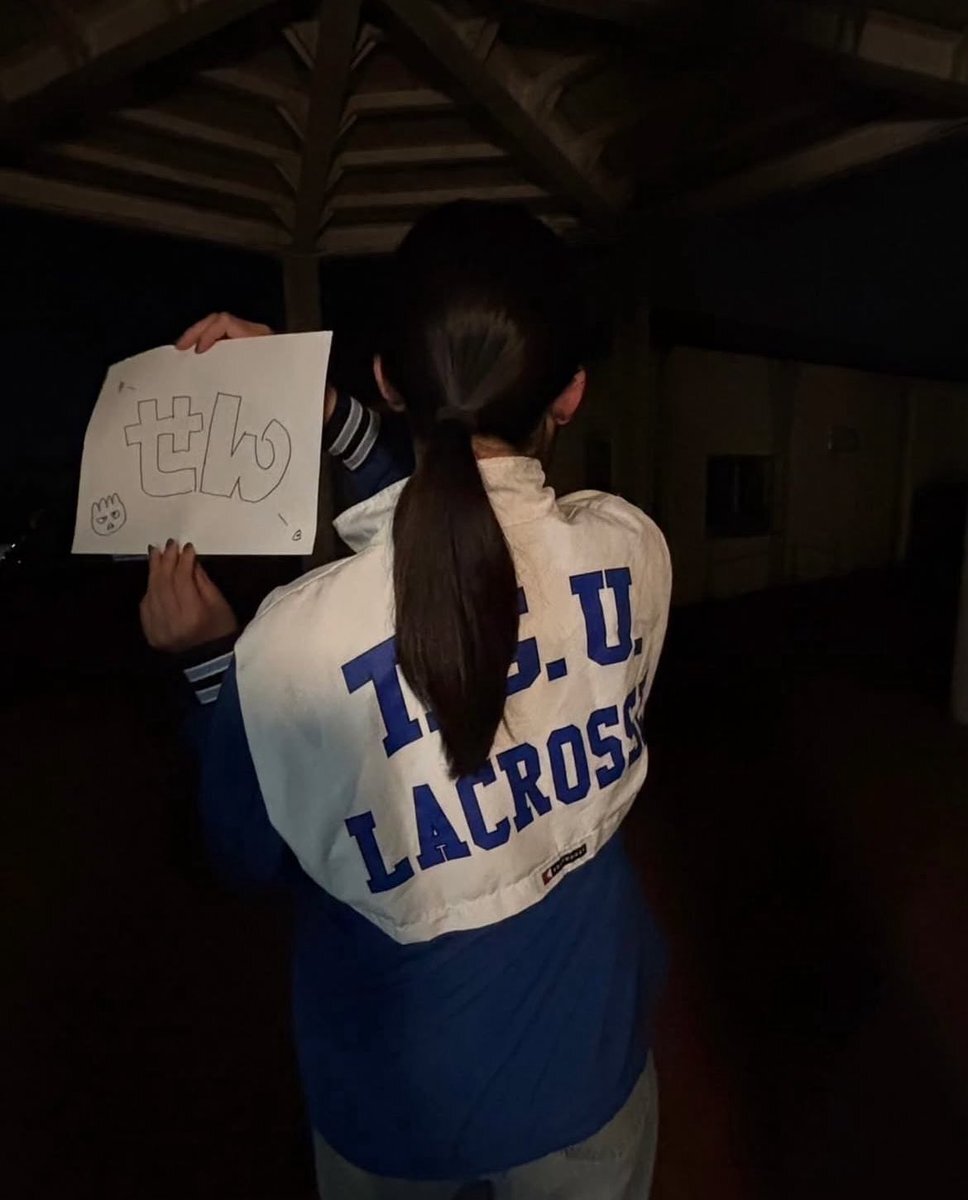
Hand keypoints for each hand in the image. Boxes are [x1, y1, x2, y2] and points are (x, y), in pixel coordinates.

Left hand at [140, 541, 238, 653]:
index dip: (183, 560)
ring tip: (156, 553)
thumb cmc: (221, 631)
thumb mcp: (219, 605)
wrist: (210, 664)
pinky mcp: (151, 633)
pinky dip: (149, 588)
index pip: (182, 579)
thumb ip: (202, 581)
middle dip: (166, 560)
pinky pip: (146, 605)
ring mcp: (158, 628)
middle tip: (168, 544)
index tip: (186, 547)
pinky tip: (154, 577)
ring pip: (151, 592)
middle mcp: (172, 621)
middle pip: (163, 583)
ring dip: (153, 570)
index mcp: (193, 614)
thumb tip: (190, 560)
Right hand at [175, 312, 335, 422]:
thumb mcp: (285, 382)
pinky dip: (213, 356)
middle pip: (219, 324)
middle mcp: (257, 338)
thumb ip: (262, 375)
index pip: (226, 322)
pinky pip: (229, 350)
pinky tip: (202, 371)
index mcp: (263, 338)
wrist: (324, 404)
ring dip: (202, 344)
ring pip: (222, 337)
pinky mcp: (253, 360)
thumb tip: (238, 375)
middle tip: (179, 351)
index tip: (197, 352)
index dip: (207, 332)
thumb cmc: (308, 392)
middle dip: (197, 334)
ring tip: (186, 361)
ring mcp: (255, 348)